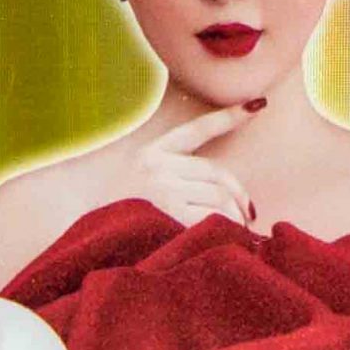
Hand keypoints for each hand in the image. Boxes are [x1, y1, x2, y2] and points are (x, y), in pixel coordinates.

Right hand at [120, 103, 259, 230]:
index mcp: (151, 154)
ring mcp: (162, 190)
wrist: (92, 245)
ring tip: (235, 234)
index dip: (228, 116)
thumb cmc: (118, 221)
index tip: (257, 104)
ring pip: (219, 196)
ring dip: (234, 217)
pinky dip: (226, 230)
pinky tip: (227, 241)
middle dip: (239, 196)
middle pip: (216, 173)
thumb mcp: (140, 189)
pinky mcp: (170, 215)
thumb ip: (176, 181)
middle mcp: (156, 167)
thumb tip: (224, 196)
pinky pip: (213, 218)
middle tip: (249, 217)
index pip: (197, 129)